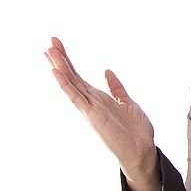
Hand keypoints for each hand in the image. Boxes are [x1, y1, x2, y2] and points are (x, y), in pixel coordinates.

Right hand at [44, 36, 157, 184]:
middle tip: (51, 41)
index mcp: (98, 98)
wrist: (142, 150)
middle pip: (72, 77)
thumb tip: (106, 71)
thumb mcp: (127, 102)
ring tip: (49, 50)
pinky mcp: (92, 115)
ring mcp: (89, 108)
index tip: (58, 45)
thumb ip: (116, 88)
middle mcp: (91, 102)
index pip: (79, 76)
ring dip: (60, 67)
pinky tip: (56, 72)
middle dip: (62, 59)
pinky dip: (65, 85)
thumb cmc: (135, 130)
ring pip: (71, 84)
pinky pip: (76, 98)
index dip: (69, 61)